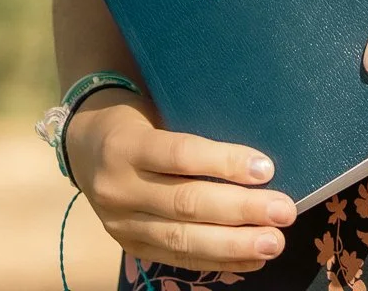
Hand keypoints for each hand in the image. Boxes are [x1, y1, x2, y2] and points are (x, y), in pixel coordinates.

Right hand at [67, 91, 296, 274]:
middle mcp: (119, 188)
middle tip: (283, 211)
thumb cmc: (137, 118)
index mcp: (126, 144)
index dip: (224, 163)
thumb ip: (193, 126)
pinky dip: (218, 260)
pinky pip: (178, 258)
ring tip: (273, 242)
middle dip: (240, 211)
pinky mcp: (130, 246)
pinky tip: (251, 259)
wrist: (84, 146)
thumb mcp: (155, 108)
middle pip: (186, 203)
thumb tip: (255, 149)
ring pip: (183, 239)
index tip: (266, 168)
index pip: (180, 155)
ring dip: (234, 244)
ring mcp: (121, 223)